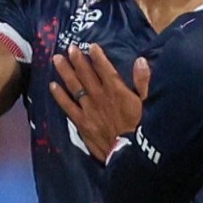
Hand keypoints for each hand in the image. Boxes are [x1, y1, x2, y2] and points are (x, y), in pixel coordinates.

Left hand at [50, 46, 148, 162]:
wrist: (130, 156)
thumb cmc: (142, 129)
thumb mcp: (149, 104)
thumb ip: (144, 82)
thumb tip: (140, 61)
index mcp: (118, 91)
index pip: (105, 69)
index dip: (98, 56)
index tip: (91, 46)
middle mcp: (100, 97)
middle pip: (86, 75)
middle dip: (78, 60)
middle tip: (69, 47)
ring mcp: (89, 110)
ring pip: (74, 87)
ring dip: (66, 72)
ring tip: (57, 59)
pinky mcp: (82, 123)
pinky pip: (68, 106)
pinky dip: (60, 96)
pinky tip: (52, 86)